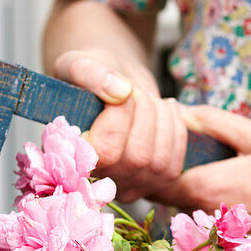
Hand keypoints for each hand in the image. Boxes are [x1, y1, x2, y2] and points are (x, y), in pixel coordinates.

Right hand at [52, 49, 187, 201]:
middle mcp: (100, 179)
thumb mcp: (80, 64)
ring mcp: (130, 186)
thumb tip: (120, 91)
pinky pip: (175, 164)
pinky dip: (178, 129)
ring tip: (149, 99)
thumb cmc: (92, 77)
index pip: (106, 152)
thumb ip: (90, 73)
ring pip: (160, 162)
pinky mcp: (155, 184)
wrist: (113, 86)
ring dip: (163, 119)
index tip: (122, 89)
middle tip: (135, 92)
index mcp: (72, 156)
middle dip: (145, 113)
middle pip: (139, 158)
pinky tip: (166, 110)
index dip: (121, 116)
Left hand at [155, 105, 250, 250]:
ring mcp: (222, 239)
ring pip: (189, 211)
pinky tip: (241, 190)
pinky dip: (214, 207)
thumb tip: (180, 113)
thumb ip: (214, 122)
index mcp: (206, 188)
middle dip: (170, 172)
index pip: (155, 174)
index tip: (166, 136)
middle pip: (167, 196)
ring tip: (218, 166)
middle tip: (190, 147)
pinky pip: (211, 225)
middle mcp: (207, 220)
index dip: (154, 154)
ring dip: (192, 190)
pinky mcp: (239, 249)